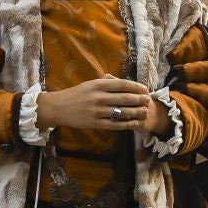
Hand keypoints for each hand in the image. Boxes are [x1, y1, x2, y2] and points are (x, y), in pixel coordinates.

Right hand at [37, 77, 156, 132]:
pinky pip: (114, 124)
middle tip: (148, 100)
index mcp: (98, 85)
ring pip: (122, 112)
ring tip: (145, 111)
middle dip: (139, 99)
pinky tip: (134, 123)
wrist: (58, 107)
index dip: (136, 87)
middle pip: (125, 98)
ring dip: (136, 112)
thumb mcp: (90, 84)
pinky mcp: (95, 123)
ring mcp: (97, 111)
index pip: (122, 84)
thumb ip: (105, 83)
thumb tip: (123, 83)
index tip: (145, 89)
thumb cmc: (75, 94)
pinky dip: (126, 124)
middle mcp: (99, 97)